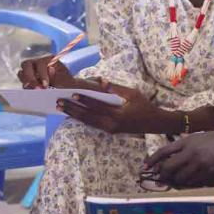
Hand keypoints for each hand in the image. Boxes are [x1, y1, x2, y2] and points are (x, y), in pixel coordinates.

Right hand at [18, 54, 78, 89]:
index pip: (40, 63)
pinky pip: (23, 83)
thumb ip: (58, 75)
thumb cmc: (68, 82)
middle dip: (30, 77)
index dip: (41, 74)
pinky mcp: (29, 81)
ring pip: (21, 73)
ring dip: (26, 83)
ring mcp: (31, 72)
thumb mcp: (66, 79)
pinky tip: (33, 94)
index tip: (45, 85)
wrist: (67, 89)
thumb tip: (50, 70)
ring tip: (34, 91)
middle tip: (36, 89)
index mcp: (48, 59)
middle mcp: (37, 63)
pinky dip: (27, 89)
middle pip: (26, 65)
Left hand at [58, 81, 176, 134]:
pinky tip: (72, 114)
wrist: (154, 123)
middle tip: (59, 102)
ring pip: (88, 122)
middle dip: (72, 109)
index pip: (98, 106)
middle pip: (88, 116)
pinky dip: (81, 119)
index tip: (72, 94)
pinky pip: (93, 125)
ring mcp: (110, 129)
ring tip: (61, 108)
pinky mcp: (110, 131)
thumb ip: (117, 88)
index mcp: (119, 114)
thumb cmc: (144, 106)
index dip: (85, 100)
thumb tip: (101, 81)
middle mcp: (112, 124)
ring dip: (74, 115)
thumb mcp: (133, 94)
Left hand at [142, 130, 213, 188]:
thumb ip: (190, 145)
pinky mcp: (208, 174)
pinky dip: (189, 185)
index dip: (152, 160)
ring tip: (176, 183)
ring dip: (176, 182)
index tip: (145, 166)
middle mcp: (190, 152)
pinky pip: (193, 183)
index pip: (163, 151)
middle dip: (163, 175)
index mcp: (188, 140)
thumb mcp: (204, 137)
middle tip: (161, 179)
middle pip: (168, 167)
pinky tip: (190, 184)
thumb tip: (178, 156)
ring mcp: (198, 164)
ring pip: (180, 178)